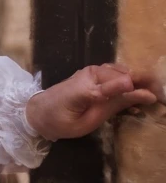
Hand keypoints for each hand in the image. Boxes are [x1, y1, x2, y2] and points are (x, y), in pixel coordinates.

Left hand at [25, 63, 160, 139]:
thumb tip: (139, 94)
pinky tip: (138, 86)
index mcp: (85, 89)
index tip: (154, 96)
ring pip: (121, 70)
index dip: (136, 91)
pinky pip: (114, 71)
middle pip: (122, 74)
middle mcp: (89, 75)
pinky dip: (128, 77)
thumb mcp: (88, 121)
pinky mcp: (92, 72)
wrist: (39, 110)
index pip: (115, 86)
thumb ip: (114, 105)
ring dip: (139, 78)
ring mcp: (90, 71)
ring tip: (154, 90)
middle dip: (144, 82)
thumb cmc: (62, 120)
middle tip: (161, 94)